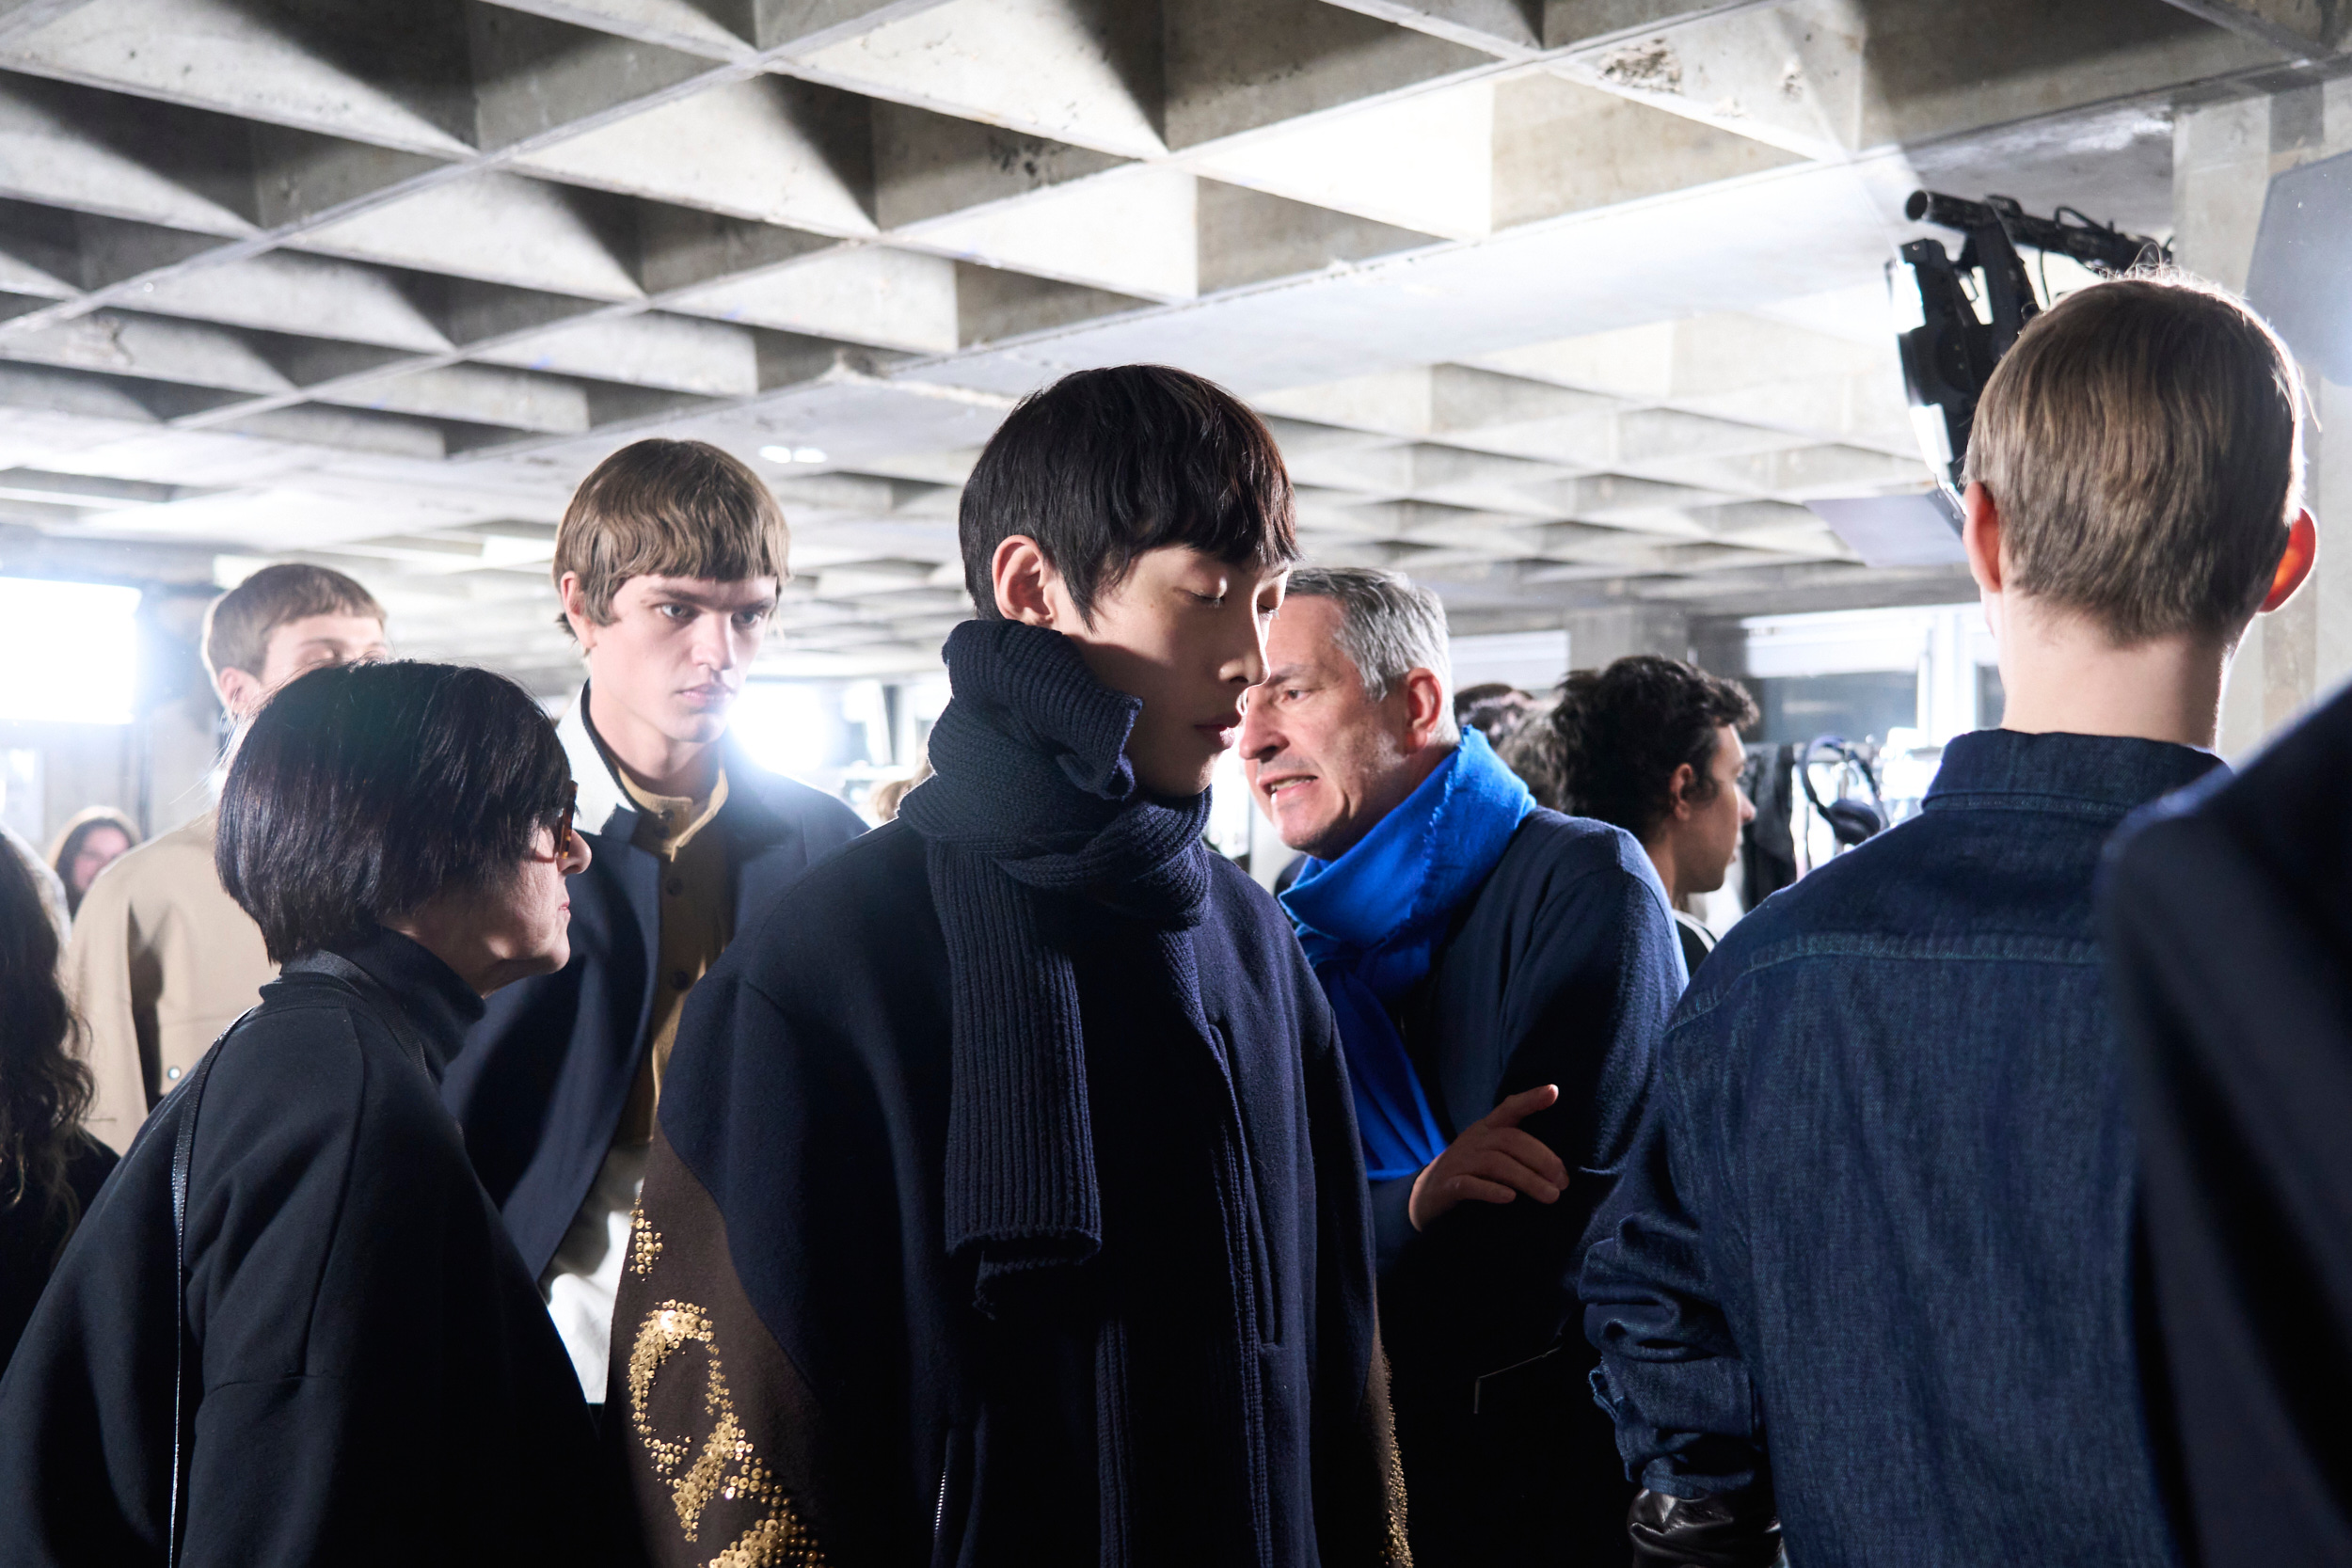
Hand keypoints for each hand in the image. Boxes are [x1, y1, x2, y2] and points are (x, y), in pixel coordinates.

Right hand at [1406, 1084, 1567, 1230]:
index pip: (1509, 1108)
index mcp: (1486, 1128)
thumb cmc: (1470, 1171)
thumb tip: (1560, 1169)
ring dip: (1527, 1179)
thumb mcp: (1489, 1151)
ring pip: (1496, 1163)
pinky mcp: (1448, 1185)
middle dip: (1542, 1159)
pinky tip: (1510, 1198)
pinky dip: (1491, 1190)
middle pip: (1511, 1140)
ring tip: (1551, 1195)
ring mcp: (1459, 1161)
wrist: (1425, 1195)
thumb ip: (1516, 1149)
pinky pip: (1469, 1184)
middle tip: (1563, 1182)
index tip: (1553, 1091)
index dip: (1530, 1099)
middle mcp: (1473, 1140)